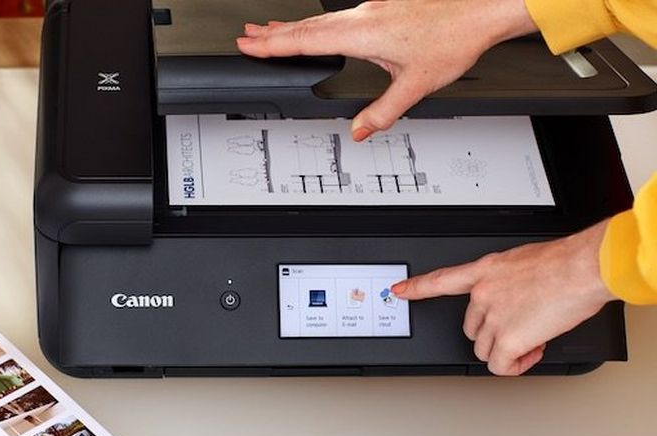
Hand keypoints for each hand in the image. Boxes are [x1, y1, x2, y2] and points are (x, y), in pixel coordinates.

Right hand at [237, 0, 537, 140]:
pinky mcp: (381, 7)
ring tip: (269, 31)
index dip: (274, 45)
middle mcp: (363, 16)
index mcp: (363, 32)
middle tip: (247, 37)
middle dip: (273, 33)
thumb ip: (383, 112)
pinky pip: (336, 16)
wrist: (480, 9)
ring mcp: (371, 8)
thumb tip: (360, 130)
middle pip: (306, 25)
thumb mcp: (415, 85)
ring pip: (320, 19)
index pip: (306, 40)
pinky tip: (316, 28)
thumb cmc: (453, 38)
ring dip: (291, 26)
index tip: (249, 45)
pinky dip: (315, 23)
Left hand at [391, 222, 615, 375]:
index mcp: (485, 270)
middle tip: (522, 329)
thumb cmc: (566, 263)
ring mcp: (492, 316)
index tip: (398, 291)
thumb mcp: (526, 262)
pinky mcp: (508, 338)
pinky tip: (530, 354)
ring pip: (485, 349)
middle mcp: (482, 293)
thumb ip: (511, 281)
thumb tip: (519, 299)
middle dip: (494, 334)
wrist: (583, 267)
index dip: (417, 288)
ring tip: (533, 340)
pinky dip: (515, 366)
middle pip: (472, 328)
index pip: (441, 280)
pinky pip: (500, 365)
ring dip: (507, 350)